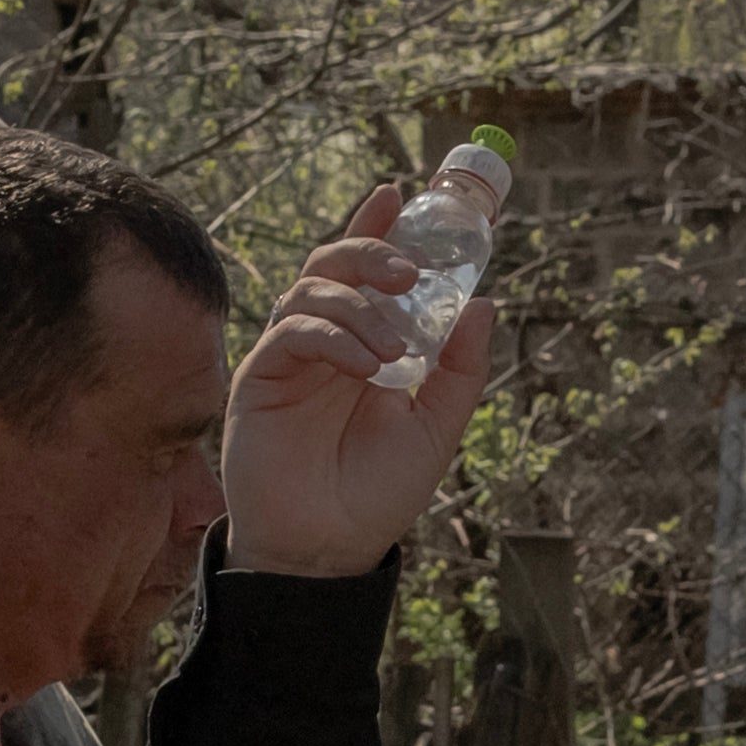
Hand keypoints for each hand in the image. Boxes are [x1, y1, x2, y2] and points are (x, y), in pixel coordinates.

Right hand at [220, 180, 501, 579]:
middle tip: (409, 271)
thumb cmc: (375, 494)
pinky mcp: (260, 377)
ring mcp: (290, 357)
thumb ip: (460, 368)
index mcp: (365, 344)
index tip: (403, 195)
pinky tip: (366, 366)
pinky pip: (293, 331)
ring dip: (360, 306)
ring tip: (396, 352)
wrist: (328, 550)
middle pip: (335, 263)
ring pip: (312, 288)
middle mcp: (325, 342)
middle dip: (371, 250)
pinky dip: (335, 337)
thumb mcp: (437, 427)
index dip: (379, 228)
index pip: (367, 272)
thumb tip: (484, 302)